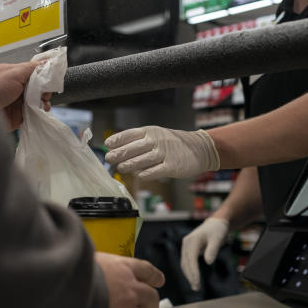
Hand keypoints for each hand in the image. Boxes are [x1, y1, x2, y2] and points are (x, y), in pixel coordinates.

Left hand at [0, 62, 51, 130]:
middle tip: (45, 94)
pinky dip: (38, 114)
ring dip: (43, 103)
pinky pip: (32, 115)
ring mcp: (16, 103)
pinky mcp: (17, 116)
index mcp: (12, 74)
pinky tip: (39, 112)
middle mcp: (15, 88)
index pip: (33, 73)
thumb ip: (31, 68)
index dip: (44, 77)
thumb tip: (45, 63)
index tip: (52, 80)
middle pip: (37, 89)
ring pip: (36, 102)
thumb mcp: (13, 73)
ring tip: (43, 104)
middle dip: (44, 91)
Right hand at [82, 252, 165, 307]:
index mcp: (123, 270)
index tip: (159, 280)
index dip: (153, 276)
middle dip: (152, 307)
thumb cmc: (74, 273)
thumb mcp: (87, 260)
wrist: (70, 294)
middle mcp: (130, 291)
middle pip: (150, 299)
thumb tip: (88, 266)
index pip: (144, 270)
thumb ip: (96, 267)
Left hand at [104, 126, 220, 179]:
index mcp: (151, 131)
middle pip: (133, 147)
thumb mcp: (157, 135)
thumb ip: (139, 141)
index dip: (117, 139)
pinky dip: (146, 173)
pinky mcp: (172, 166)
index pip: (130, 134)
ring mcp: (165, 153)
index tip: (107, 145)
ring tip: (120, 168)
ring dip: (129, 164)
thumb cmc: (174, 143)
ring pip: (142, 160)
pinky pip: (155, 171)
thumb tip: (117, 149)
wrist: (200, 148)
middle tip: (109, 158)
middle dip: (119, 153)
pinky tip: (139, 175)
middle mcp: (157, 140)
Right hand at [180, 218, 228, 291]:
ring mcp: (186, 247)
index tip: (197, 282)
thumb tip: (208, 262)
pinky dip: (190, 271)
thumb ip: (213, 250)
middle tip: (196, 288)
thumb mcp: (218, 238)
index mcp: (192, 241)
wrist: (216, 224)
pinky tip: (194, 279)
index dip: (194, 272)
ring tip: (195, 287)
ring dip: (189, 276)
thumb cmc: (217, 230)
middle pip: (186, 263)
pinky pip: (187, 263)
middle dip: (190, 277)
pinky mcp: (188, 250)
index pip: (191, 259)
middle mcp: (186, 244)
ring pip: (185, 264)